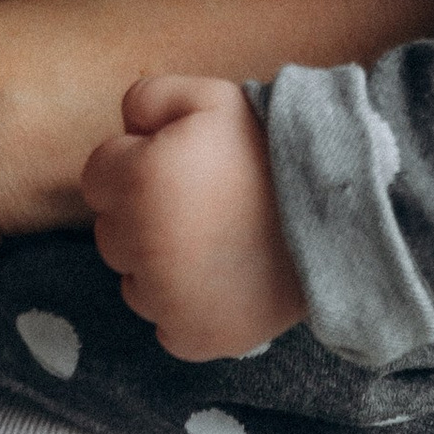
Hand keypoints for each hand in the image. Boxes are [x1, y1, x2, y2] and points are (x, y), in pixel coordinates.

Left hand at [80, 75, 305, 360]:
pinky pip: (166, 325)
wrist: (336, 216)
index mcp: (138, 181)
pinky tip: (220, 280)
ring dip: (158, 266)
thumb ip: (148, 97)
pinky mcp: (195, 337)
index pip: (97, 178)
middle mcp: (142, 245)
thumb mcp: (210, 96)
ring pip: (135, 282)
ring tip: (212, 243)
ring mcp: (167, 299)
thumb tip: (125, 126)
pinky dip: (185, 308)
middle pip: (111, 232)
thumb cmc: (268, 150)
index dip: (133, 166)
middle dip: (142, 216)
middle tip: (197, 206)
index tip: (173, 167)